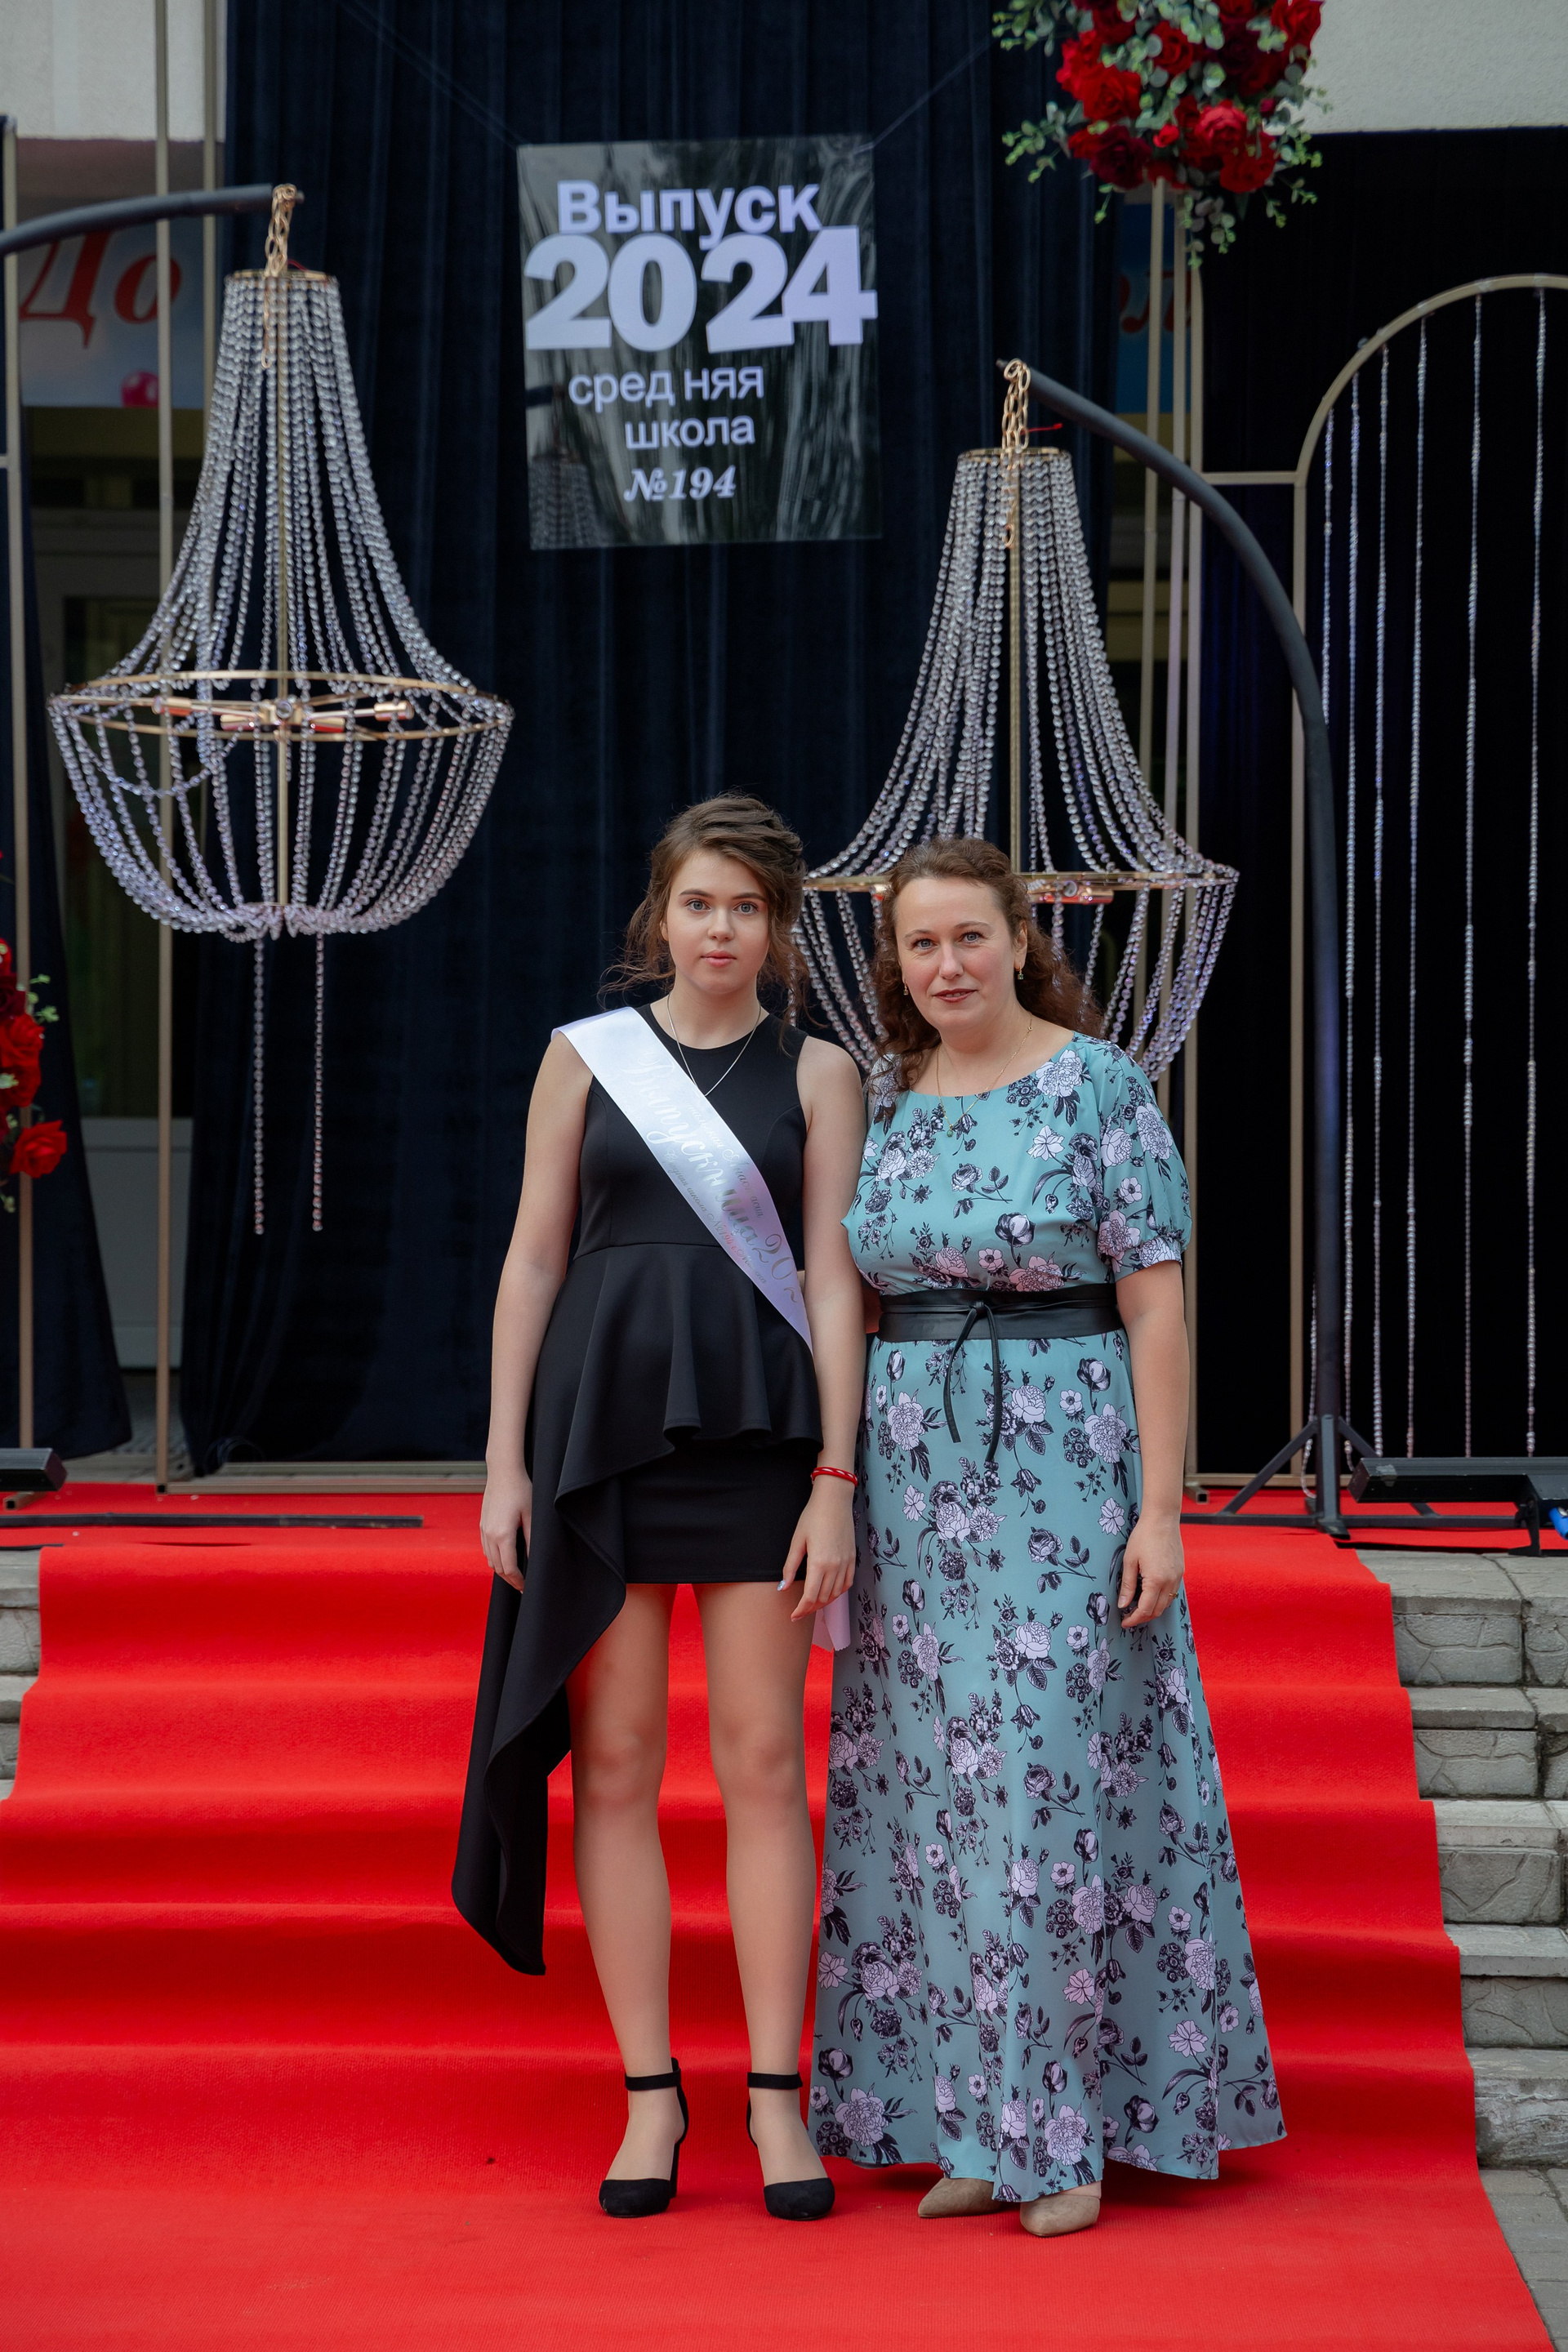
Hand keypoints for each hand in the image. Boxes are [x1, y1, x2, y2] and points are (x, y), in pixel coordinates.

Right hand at [481, 1467, 531, 1590]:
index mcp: (502, 1535)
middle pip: (497, 1568)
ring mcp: (483, 1530)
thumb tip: (534, 1560)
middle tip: (522, 1585)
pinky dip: (495, 1558)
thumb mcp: (531, 1516)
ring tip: (515, 1575)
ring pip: (490, 1560)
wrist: (503, 1472)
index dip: (518, 1580)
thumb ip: (531, 1541)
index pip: (509, 1567)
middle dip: (510, 1579)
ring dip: (501, 1570)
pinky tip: (505, 1558)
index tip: (527, 1586)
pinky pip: (486, 1549)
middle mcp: (489, 1535)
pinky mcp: (482, 1525)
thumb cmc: (520, 1490)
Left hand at [780, 1476, 856, 1623]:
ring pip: (836, 1594)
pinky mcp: (853, 1559)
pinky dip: (838, 1593)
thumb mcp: (797, 1541)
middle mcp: (835, 1567)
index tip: (793, 1615)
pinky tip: (829, 1593)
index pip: (810, 1597)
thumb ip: (790, 1566)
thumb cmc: (812, 1517)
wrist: (834, 1501)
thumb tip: (783, 1587)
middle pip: (823, 1599)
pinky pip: (847, 1584)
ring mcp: (846, 1563)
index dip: (801, 1610)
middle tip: (799, 1611)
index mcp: (819, 1563)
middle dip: (810, 1608)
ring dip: (823, 1603)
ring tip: (812, 1604)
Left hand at [1118, 1509, 1182, 1627]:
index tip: (1124, 1622)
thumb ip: (1127, 1585)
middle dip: (1143, 1618)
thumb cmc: (1143, 1537)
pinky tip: (1150, 1595)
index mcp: (1156, 1580)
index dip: (1134, 1619)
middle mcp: (1170, 1582)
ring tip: (1138, 1607)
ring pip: (1166, 1604)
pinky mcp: (1180, 1573)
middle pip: (1157, 1611)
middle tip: (1129, 1617)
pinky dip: (1161, 1599)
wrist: (1162, 1520)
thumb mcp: (1130, 1561)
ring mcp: (1177, 1578)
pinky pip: (1172, 1593)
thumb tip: (1122, 1605)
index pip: (1145, 1610)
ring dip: (1153, 1609)